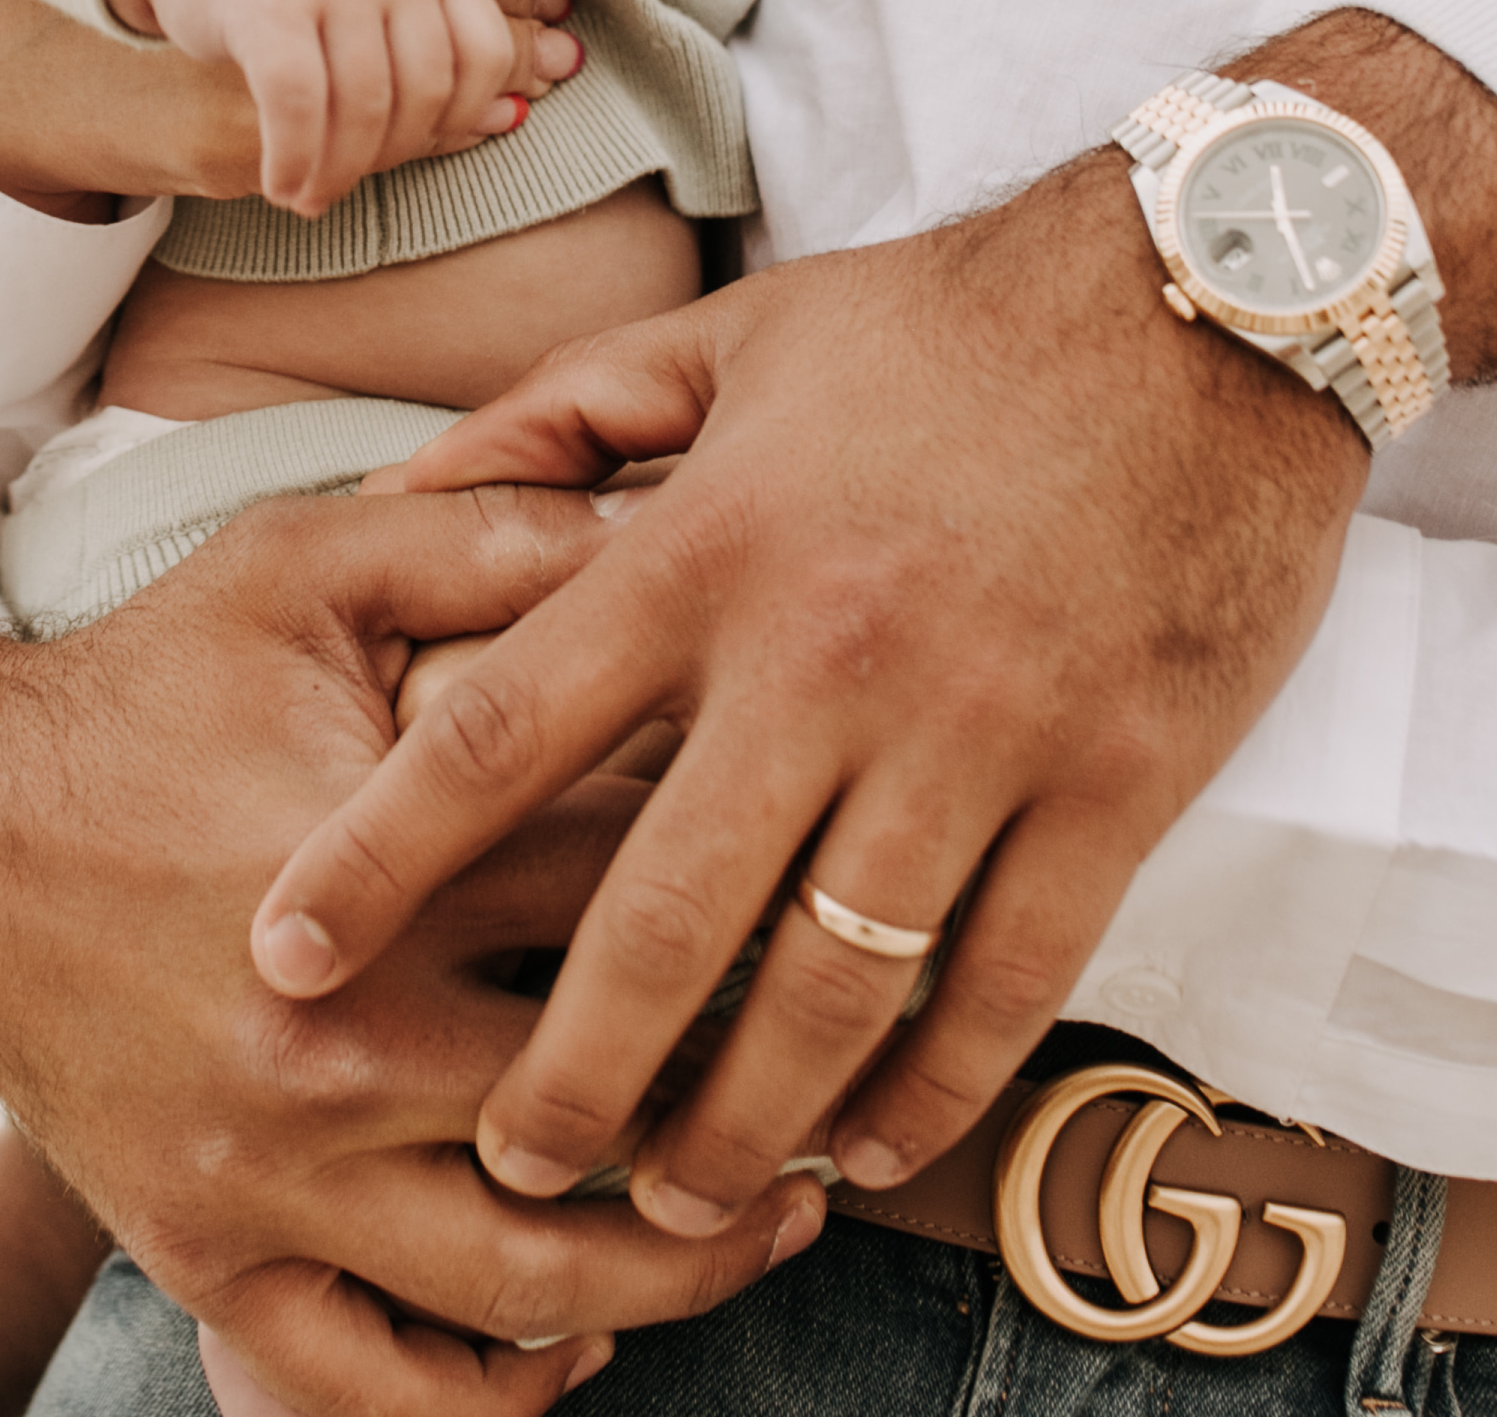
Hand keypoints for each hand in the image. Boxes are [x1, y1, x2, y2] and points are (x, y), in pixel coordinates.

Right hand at [0, 490, 822, 1413]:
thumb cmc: (144, 681)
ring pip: (522, 1288)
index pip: (634, 911)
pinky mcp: (202, 1252)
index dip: (759, 905)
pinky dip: (488, 1391)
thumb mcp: (303, 568)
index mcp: (382, 877)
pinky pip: (369, 1386)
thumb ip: (487, 533)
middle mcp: (333, 1048)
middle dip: (753, 1114)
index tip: (839, 901)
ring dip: (676, 1277)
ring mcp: (264, 1173)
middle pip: (612, 1122)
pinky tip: (578, 1341)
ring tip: (768, 1224)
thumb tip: (671, 508)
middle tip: (841, 1092)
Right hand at [113, 0, 529, 219]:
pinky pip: (299, 105)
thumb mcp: (383, 2)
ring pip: (365, 105)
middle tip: (347, 185)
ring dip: (338, 172)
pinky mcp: (266, 4)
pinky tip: (280, 182)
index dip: (462, 119)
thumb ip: (442, 51)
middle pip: (426, 90)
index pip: (488, 54)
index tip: (413, 148)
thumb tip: (517, 118)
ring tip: (309, 197)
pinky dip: (295, 159)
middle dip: (391, 156)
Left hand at [244, 159, 1366, 1239]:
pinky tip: (862, 1143)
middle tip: (510, 1170)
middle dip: (568, 1073)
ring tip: (679, 1199)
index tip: (287, 957)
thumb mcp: (734, 335)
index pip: (499, 733)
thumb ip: (559, 417)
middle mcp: (823, 656)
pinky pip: (1007, 981)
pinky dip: (930, 1088)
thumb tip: (405, 493)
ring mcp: (977, 731)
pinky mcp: (1116, 782)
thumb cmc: (956, 323)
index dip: (378, 861)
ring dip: (743, 1117)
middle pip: (656, 916)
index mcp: (705, 547)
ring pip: (832, 984)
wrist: (1210, 297)